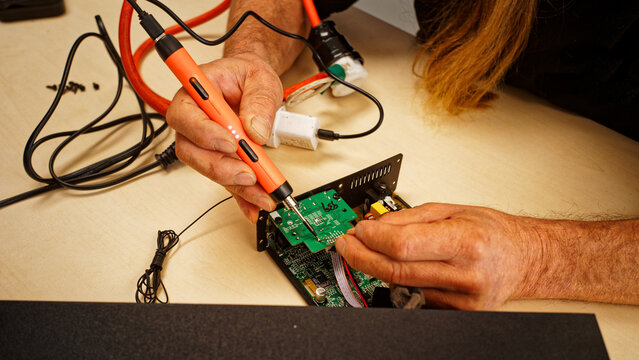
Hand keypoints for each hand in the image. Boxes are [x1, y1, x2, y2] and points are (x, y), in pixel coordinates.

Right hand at [166, 53, 282, 221]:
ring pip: (209, 169)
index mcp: (194, 94)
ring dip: (235, 185)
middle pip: (192, 151)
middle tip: (249, 175)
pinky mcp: (220, 159)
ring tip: (261, 194)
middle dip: (221, 167)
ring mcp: (204, 143)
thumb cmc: (247, 76)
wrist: (251, 83)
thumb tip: (255, 129)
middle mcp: (193, 121)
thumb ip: (259, 100)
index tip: (231, 144)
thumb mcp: (260, 78)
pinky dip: (242, 196)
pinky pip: (226, 180)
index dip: (205, 133)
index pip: (185, 116)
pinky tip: (254, 204)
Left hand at [335, 203, 540, 309]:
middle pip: (395, 270)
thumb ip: (409, 218)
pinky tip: (404, 268)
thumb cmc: (492, 232)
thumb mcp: (451, 210)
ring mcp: (462, 299)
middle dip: (362, 256)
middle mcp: (465, 273)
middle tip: (346, 245)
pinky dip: (402, 281)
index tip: (357, 231)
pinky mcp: (459, 313)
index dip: (372, 239)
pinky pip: (416, 297)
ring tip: (372, 251)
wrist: (524, 259)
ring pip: (401, 286)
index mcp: (465, 241)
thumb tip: (373, 226)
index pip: (403, 245)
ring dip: (378, 268)